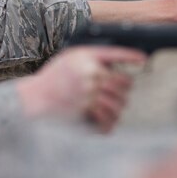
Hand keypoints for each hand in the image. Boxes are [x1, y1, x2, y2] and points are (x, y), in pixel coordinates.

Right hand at [16, 46, 145, 131]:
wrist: (33, 98)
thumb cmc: (51, 80)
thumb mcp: (68, 59)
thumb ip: (89, 59)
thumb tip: (113, 65)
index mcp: (84, 57)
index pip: (114, 54)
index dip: (130, 56)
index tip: (142, 59)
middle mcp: (89, 72)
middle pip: (122, 82)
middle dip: (124, 90)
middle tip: (120, 94)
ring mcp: (89, 91)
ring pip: (118, 102)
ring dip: (117, 108)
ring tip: (112, 110)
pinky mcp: (86, 109)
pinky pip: (108, 118)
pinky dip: (109, 123)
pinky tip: (106, 123)